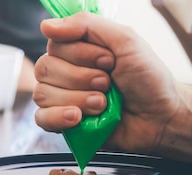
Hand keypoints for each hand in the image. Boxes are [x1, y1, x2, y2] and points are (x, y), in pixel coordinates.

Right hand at [32, 12, 191, 159]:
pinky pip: (41, 118)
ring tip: (102, 104)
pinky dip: (59, 117)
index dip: (80, 54)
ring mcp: (61, 99)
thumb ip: (86, 25)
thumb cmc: (146, 79)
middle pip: (45, 68)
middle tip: (107, 83)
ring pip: (43, 94)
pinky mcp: (61, 123)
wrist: (159, 117)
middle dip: (80, 77)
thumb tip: (46, 25)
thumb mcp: (124, 40)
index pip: (55, 45)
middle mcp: (65, 73)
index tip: (109, 61)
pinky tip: (78, 118)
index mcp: (77, 51)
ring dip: (77, 99)